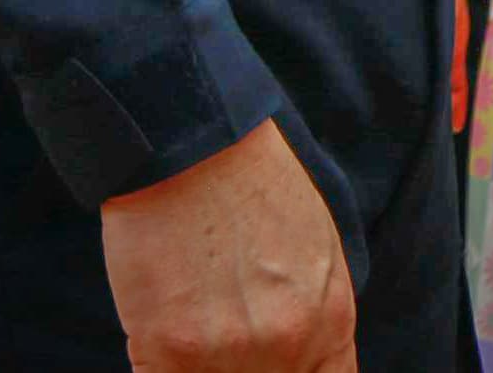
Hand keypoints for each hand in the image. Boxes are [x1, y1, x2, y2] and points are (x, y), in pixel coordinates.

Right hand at [100, 121, 355, 371]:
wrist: (192, 143)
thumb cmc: (254, 184)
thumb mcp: (318, 248)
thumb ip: (315, 313)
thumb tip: (305, 357)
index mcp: (330, 318)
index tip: (279, 365)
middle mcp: (285, 343)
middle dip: (247, 368)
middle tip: (225, 328)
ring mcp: (225, 352)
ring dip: (202, 364)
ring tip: (195, 317)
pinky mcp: (166, 349)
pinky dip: (162, 366)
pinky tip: (162, 328)